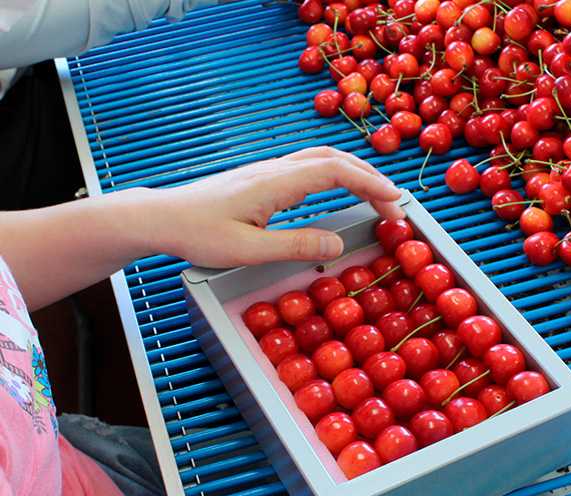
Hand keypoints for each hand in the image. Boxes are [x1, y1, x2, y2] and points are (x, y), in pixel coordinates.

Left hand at [144, 146, 404, 267]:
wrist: (163, 217)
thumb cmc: (198, 234)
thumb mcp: (247, 250)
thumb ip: (294, 245)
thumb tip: (337, 244)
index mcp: (276, 183)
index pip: (336, 172)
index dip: (371, 185)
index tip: (395, 203)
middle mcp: (275, 170)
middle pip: (335, 159)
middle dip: (371, 178)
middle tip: (394, 204)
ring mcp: (268, 171)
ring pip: (322, 159)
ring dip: (355, 173)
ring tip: (376, 194)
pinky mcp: (262, 179)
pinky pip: (309, 167)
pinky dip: (336, 175)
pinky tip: (339, 190)